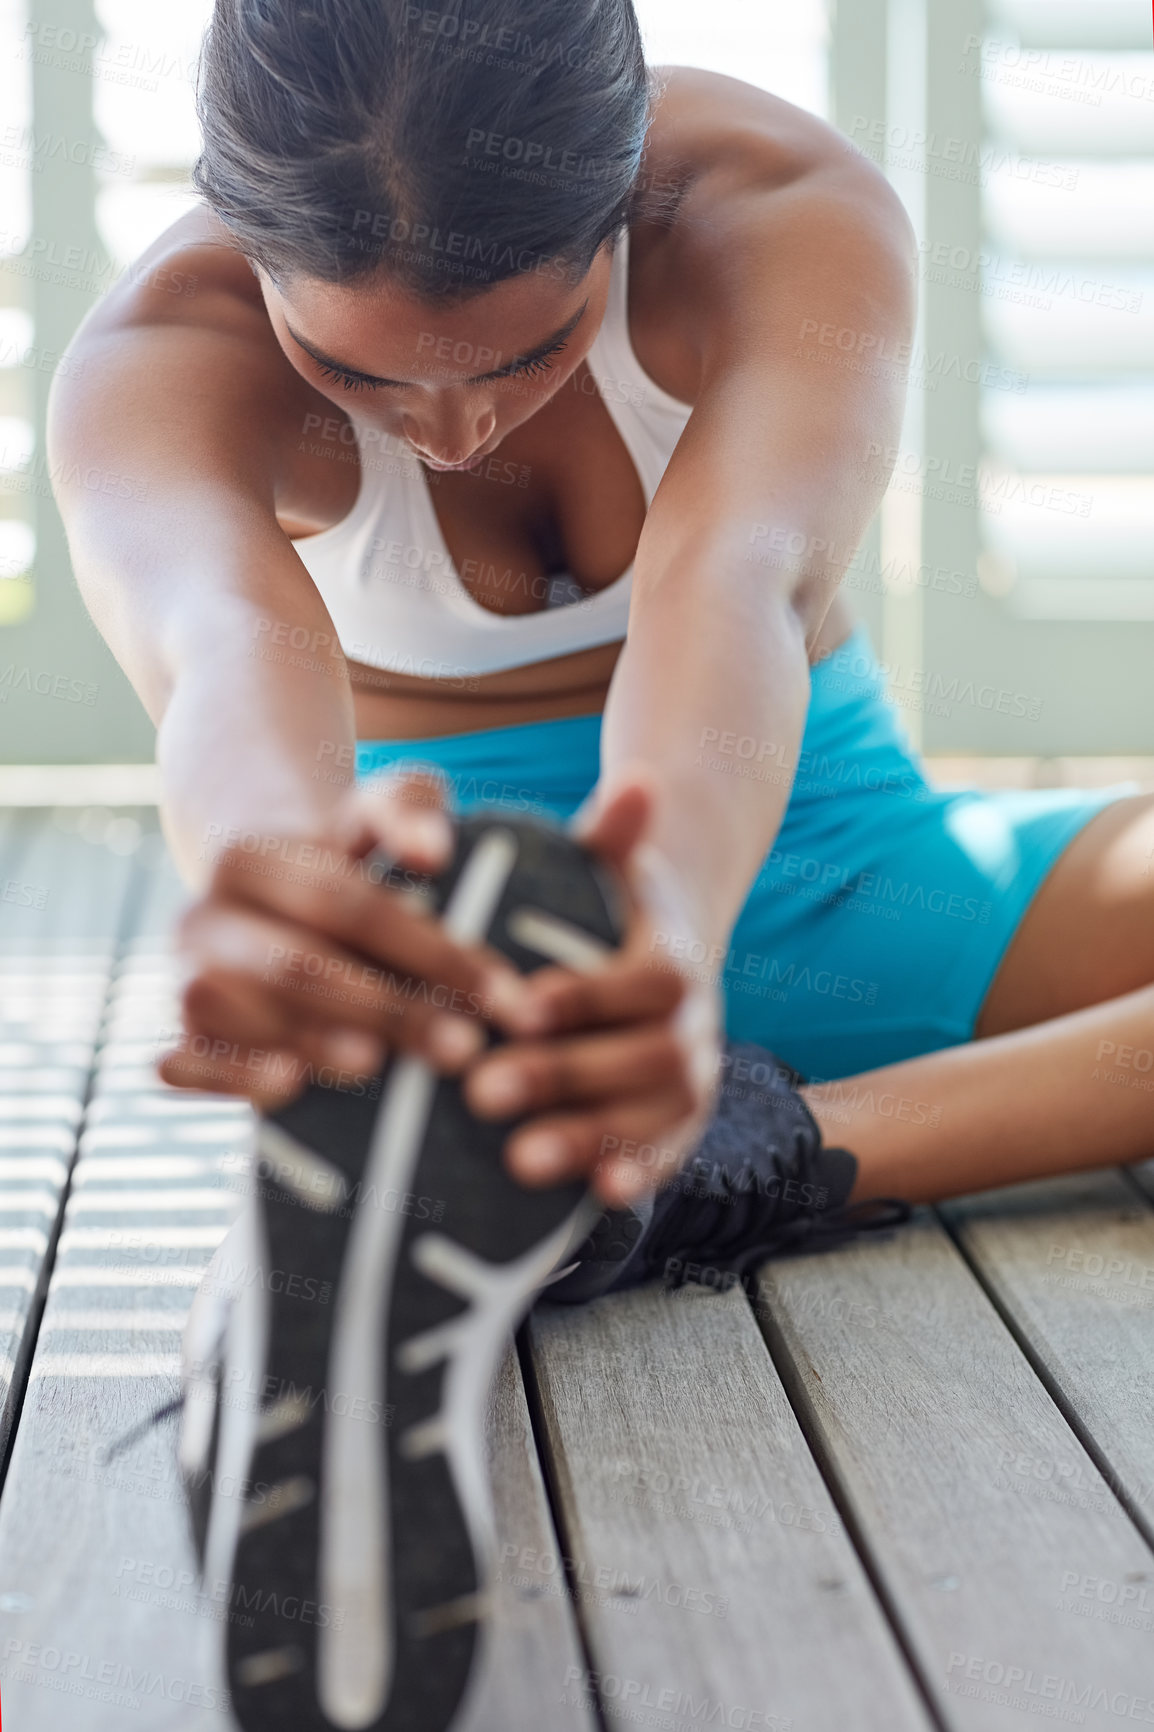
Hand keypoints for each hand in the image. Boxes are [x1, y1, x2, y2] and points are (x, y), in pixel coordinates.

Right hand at [159, 771, 532, 1108]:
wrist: (264, 892)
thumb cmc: (344, 856)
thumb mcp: (378, 810)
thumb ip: (409, 813)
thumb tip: (431, 855)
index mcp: (251, 857)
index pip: (347, 905)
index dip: (427, 950)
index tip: (496, 992)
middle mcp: (203, 917)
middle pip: (297, 966)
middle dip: (385, 1010)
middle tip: (461, 1047)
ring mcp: (186, 977)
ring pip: (236, 1014)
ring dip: (309, 1042)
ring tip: (377, 1067)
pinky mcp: (180, 1035)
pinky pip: (186, 1063)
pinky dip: (227, 1078)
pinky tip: (289, 1087)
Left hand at [462, 769, 722, 1208]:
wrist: (661, 958)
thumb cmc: (610, 910)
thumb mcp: (608, 868)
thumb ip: (610, 837)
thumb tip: (636, 782)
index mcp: (677, 957)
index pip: (646, 980)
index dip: (587, 997)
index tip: (517, 1008)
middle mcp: (697, 1023)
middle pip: (651, 1057)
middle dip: (568, 1077)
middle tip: (481, 1092)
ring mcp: (694, 1079)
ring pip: (659, 1115)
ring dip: (591, 1136)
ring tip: (516, 1159)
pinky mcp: (679, 1126)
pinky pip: (669, 1155)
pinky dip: (638, 1173)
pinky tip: (593, 1194)